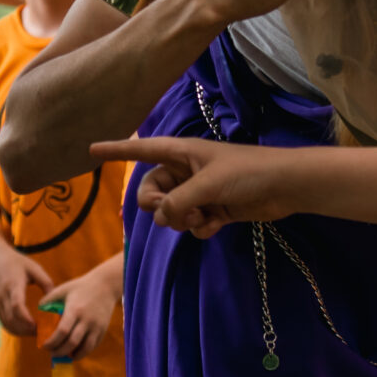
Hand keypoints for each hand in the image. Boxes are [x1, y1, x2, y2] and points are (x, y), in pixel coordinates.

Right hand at [0, 248, 56, 338]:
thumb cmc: (17, 263)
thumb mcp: (34, 268)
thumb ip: (46, 282)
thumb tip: (55, 299)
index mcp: (13, 284)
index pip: (17, 305)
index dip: (26, 318)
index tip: (37, 325)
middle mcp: (3, 295)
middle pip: (12, 318)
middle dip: (26, 329)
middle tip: (41, 333)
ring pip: (6, 323)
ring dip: (20, 331)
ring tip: (35, 334)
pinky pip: (3, 322)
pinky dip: (14, 329)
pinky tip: (25, 331)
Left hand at [43, 257, 123, 358]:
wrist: (106, 284)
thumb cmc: (80, 287)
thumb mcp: (63, 289)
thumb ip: (48, 300)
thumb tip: (37, 313)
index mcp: (75, 309)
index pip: (62, 331)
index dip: (52, 342)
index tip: (44, 346)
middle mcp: (87, 319)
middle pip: (72, 342)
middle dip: (59, 351)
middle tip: (51, 353)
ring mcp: (96, 326)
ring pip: (85, 348)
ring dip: (73, 355)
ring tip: (64, 355)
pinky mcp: (103, 329)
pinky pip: (93, 346)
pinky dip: (83, 352)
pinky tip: (75, 352)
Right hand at [97, 137, 293, 238]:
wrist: (286, 186)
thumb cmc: (249, 172)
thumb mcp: (208, 184)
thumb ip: (178, 201)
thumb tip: (161, 218)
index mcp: (182, 152)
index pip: (141, 149)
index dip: (116, 150)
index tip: (90, 149)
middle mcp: (186, 170)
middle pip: (151, 192)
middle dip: (159, 206)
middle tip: (174, 211)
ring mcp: (199, 191)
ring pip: (171, 212)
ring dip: (182, 220)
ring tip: (203, 216)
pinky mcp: (214, 209)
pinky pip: (191, 223)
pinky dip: (200, 227)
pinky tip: (216, 224)